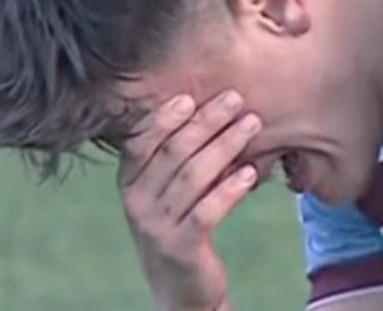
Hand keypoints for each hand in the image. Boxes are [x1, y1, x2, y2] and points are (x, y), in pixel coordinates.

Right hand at [117, 90, 261, 310]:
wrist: (181, 288)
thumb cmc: (180, 221)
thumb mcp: (169, 187)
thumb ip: (178, 152)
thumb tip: (211, 103)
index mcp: (130, 182)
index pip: (142, 141)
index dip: (165, 116)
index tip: (192, 95)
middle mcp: (137, 203)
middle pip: (174, 151)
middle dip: (208, 121)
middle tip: (236, 99)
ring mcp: (156, 227)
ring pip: (193, 176)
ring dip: (226, 145)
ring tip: (252, 124)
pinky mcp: (180, 248)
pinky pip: (207, 211)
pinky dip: (230, 188)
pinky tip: (250, 173)